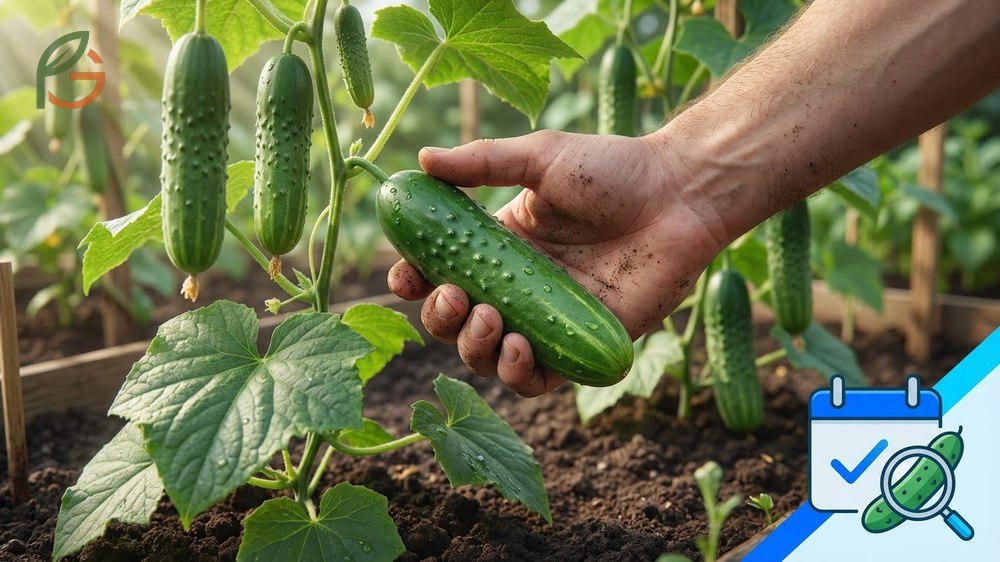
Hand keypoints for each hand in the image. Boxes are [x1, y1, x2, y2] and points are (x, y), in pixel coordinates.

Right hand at [388, 130, 723, 395]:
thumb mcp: (540, 158)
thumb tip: (420, 160)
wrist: (679, 196)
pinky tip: (517, 348)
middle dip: (441, 317)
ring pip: (488, 355)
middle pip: (456, 322)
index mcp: (500, 246)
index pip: (442, 271)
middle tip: (456, 296)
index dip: (416, 279)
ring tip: (488, 318)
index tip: (405, 272)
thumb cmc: (614, 171)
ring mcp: (547, 322)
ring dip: (473, 347)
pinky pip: (537, 381)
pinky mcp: (580, 349)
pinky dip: (516, 375)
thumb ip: (480, 162)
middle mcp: (517, 289)